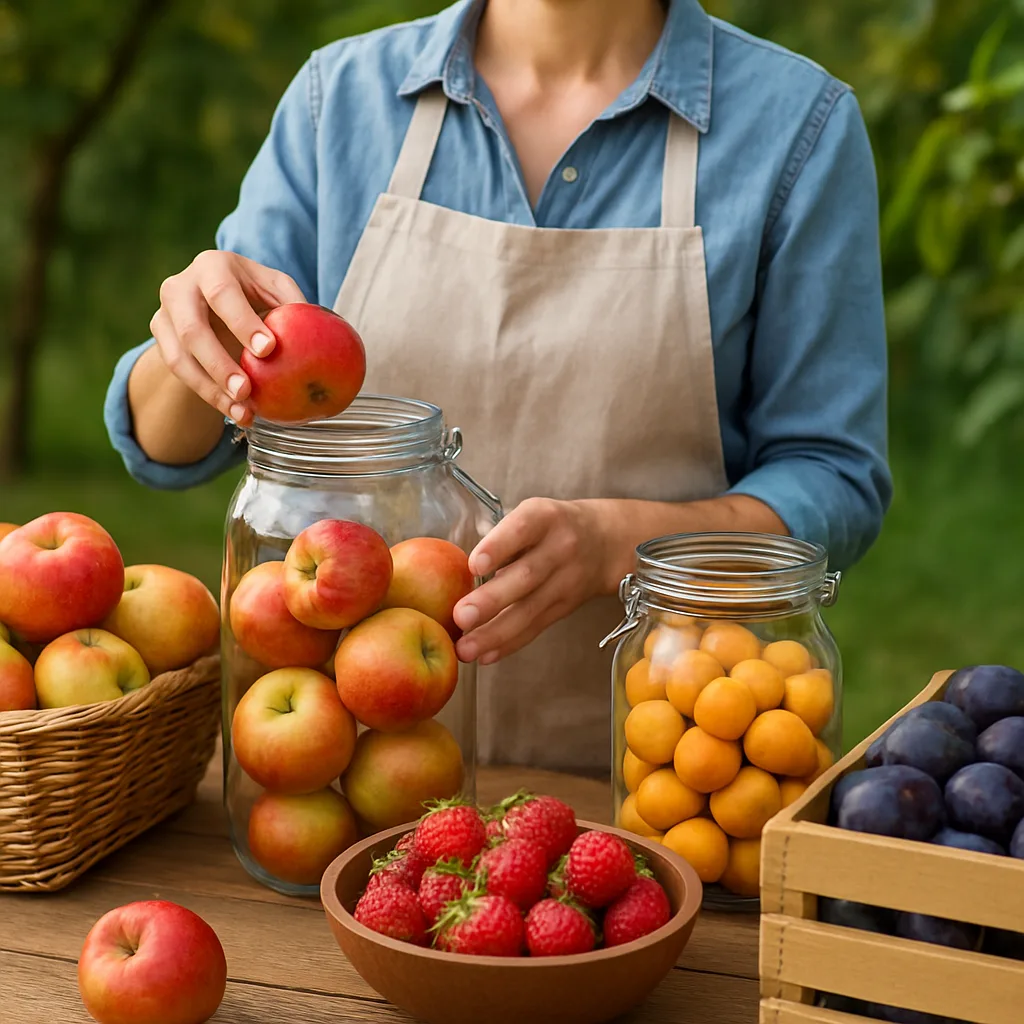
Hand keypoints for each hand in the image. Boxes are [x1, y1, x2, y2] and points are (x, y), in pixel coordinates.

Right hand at [150, 250, 304, 426]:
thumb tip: (319, 335)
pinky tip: (235, 412)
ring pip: (180, 357)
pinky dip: (209, 396)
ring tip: (243, 411)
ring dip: (212, 389)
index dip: (243, 323)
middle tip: (247, 391)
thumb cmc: (254, 294)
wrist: (213, 299)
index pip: (223, 293)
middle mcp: (181, 286)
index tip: (268, 350)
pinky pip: (179, 373)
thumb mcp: (276, 290)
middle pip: (192, 329)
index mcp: (214, 266)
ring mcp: (165, 313)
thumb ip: (293, 306)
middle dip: (219, 364)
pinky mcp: (160, 338)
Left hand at [452, 498, 611, 665]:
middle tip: (461, 616)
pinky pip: (536, 627)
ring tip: (465, 648)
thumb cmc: (551, 526)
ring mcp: (565, 581)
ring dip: (495, 633)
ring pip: (530, 609)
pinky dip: (509, 644)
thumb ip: (499, 536)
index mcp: (544, 518)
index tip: (474, 566)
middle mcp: (559, 548)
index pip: (522, 529)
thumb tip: (455, 568)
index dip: (498, 547)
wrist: (605, 542)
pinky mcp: (565, 607)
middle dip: (492, 599)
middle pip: (526, 576)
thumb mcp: (532, 513)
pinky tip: (486, 656)